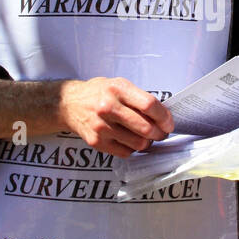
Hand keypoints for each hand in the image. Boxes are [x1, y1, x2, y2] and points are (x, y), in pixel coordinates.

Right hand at [58, 77, 173, 156]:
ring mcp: (101, 126)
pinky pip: (126, 152)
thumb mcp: (118, 85)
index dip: (164, 117)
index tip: (169, 123)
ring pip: (138, 144)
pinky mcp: (97, 142)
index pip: (149, 105)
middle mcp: (108, 107)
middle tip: (161, 133)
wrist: (69, 104)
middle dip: (159, 133)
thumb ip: (139, 98)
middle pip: (145, 127)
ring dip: (147, 143)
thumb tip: (163, 116)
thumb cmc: (98, 93)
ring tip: (146, 137)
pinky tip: (131, 141)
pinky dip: (133, 149)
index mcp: (117, 89)